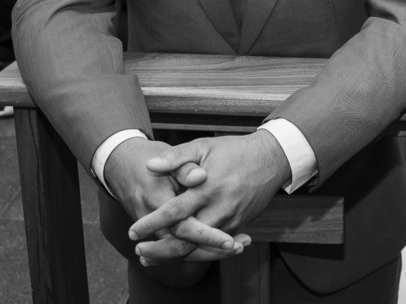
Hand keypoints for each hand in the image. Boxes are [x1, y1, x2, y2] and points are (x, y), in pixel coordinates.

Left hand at [129, 131, 290, 264]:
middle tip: (139, 252)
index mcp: (207, 188)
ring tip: (152, 258)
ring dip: (175, 256)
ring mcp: (231, 220)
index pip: (174, 212)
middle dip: (160, 250)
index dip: (151, 224)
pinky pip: (214, 246)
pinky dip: (195, 253)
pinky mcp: (239, 225)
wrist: (271, 159)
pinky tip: (178, 254)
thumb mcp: (204, 146)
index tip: (133, 231)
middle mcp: (220, 208)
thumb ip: (176, 156)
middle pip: (186, 239)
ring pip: (200, 248)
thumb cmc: (234, 150)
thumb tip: (150, 165)